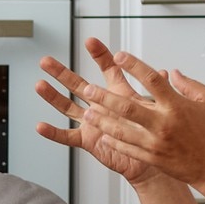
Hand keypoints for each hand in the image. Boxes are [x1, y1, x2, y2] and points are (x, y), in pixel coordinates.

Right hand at [35, 38, 164, 186]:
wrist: (149, 162)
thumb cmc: (153, 135)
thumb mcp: (156, 110)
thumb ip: (157, 91)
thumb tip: (166, 73)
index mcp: (118, 94)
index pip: (108, 69)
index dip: (99, 55)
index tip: (91, 42)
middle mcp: (101, 105)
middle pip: (77, 85)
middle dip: (61, 72)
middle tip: (46, 61)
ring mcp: (91, 122)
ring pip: (67, 106)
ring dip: (53, 96)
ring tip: (39, 84)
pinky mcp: (88, 140)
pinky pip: (67, 136)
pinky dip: (54, 132)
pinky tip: (40, 126)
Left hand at [40, 38, 204, 192]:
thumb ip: (190, 84)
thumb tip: (170, 72)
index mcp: (177, 105)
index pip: (152, 79)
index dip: (134, 65)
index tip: (119, 55)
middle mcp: (164, 123)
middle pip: (128, 106)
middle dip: (105, 96)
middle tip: (88, 88)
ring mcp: (156, 142)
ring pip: (122, 130)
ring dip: (102, 120)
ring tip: (87, 112)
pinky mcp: (152, 158)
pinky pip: (127, 148)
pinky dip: (113, 141)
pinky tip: (101, 135)